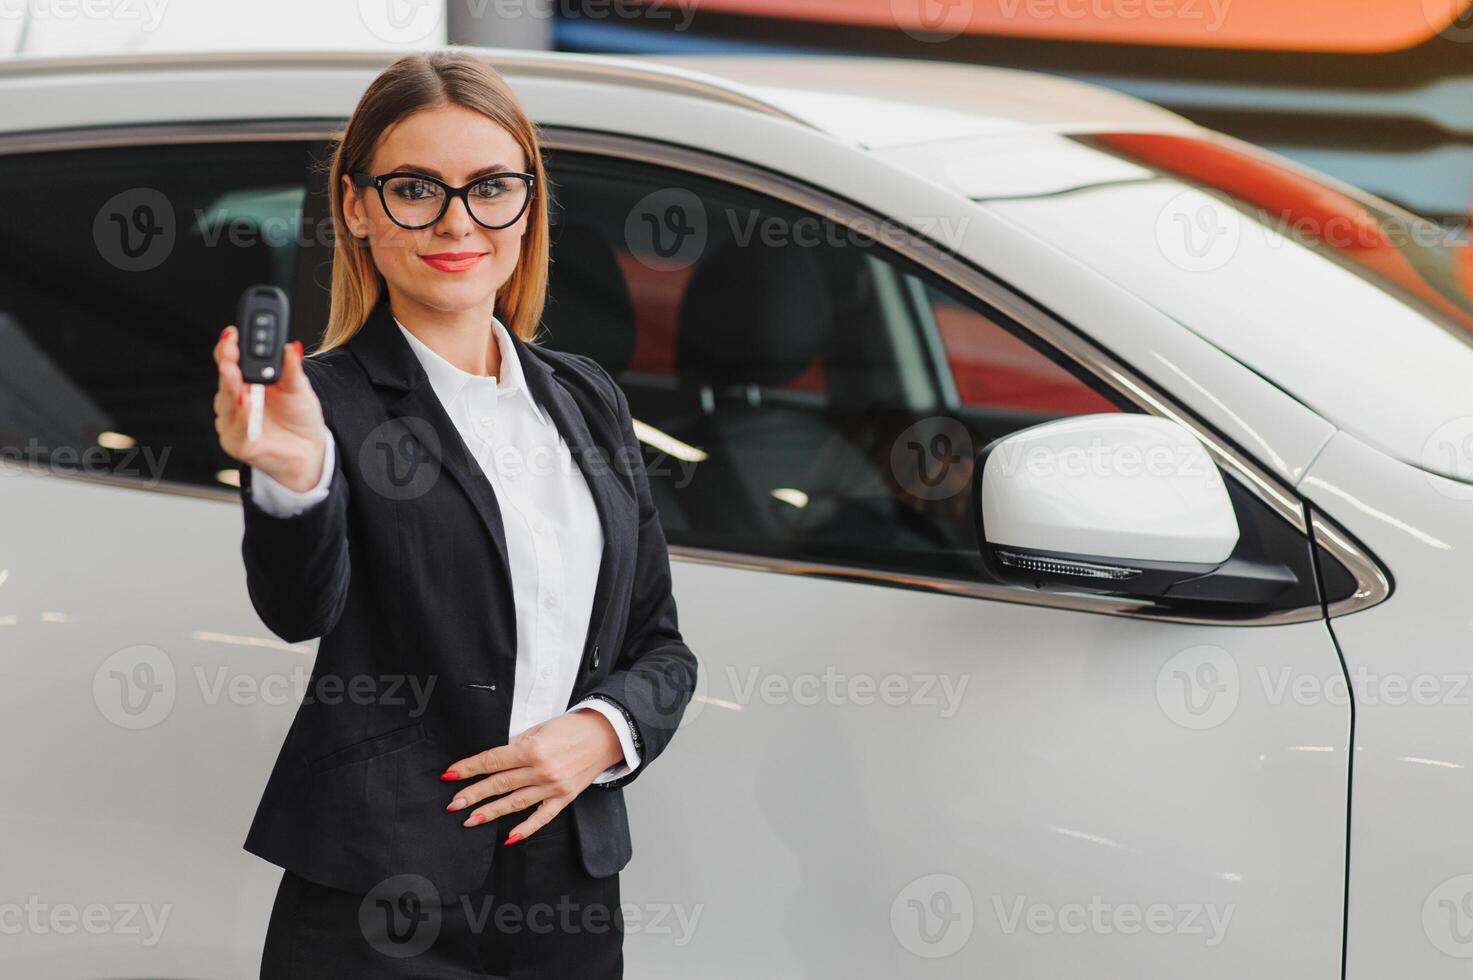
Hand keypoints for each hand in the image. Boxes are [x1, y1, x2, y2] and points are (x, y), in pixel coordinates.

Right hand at [213, 325, 326, 491]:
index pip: (230, 360)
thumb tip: (291, 346)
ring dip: (231, 388)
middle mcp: (235, 399)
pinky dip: (241, 416)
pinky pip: (236, 428)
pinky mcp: (236, 442)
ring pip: (227, 402)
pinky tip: (244, 402)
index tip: (232, 333)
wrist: (309, 450)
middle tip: (230, 352)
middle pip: (225, 378)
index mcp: (246, 382)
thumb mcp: (299, 388)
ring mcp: (233, 421)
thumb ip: (292, 368)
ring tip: (236, 376)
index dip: (229, 346)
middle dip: (227, 364)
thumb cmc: (299, 417)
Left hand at [440, 709, 623, 843]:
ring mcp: (553, 786)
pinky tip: (510, 838)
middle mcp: (541, 769)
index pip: (492, 760)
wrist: (606, 735)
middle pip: (499, 783)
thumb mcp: (540, 728)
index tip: (450, 774)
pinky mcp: (564, 798)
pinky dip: (526, 829)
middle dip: (473, 794)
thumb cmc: (572, 728)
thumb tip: (494, 758)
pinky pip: (542, 817)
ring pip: (515, 802)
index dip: (469, 768)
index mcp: (532, 748)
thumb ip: (516, 743)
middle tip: (453, 804)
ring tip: (470, 820)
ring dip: (491, 812)